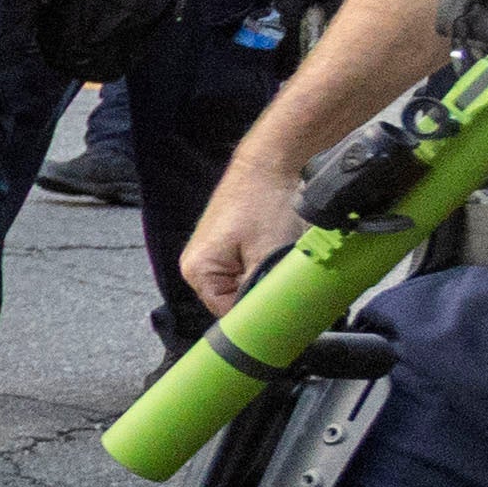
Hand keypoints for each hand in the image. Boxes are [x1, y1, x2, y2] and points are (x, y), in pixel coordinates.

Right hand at [180, 152, 306, 313]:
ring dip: (267, 280)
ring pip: (245, 285)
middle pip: (235, 302)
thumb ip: (262, 294)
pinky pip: (249, 269)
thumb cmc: (265, 201)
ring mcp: (215, 254)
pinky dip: (268, 266)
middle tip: (290, 286)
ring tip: (286, 263)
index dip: (259, 318)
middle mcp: (199, 265)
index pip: (229, 316)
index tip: (285, 316)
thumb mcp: (269, 257)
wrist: (275, 162)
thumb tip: (268, 324)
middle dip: (263, 296)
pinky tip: (281, 253)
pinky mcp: (232, 245)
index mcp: (197, 272)